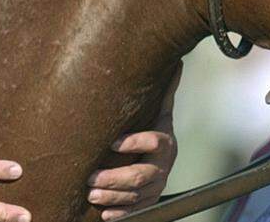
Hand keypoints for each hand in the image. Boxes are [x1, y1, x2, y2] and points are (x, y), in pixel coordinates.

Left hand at [87, 64, 181, 220]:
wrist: (161, 161)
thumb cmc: (152, 130)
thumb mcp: (158, 113)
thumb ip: (164, 93)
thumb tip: (178, 63)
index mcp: (164, 143)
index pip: (154, 142)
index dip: (135, 142)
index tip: (113, 142)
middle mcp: (162, 167)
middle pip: (141, 175)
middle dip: (115, 178)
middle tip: (91, 178)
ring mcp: (156, 187)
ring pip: (136, 196)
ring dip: (113, 197)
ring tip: (91, 195)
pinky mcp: (148, 202)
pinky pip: (136, 212)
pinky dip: (121, 214)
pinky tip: (104, 215)